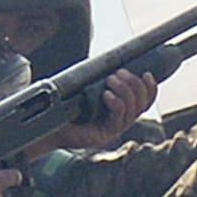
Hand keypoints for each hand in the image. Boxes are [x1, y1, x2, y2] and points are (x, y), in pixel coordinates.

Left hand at [30, 70, 160, 155]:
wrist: (46, 123)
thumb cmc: (63, 104)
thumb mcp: (85, 85)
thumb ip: (99, 76)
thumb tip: (110, 61)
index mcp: (119, 109)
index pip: (144, 101)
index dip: (150, 88)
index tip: (147, 73)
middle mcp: (119, 121)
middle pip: (141, 104)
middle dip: (134, 85)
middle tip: (117, 74)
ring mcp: (113, 130)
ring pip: (132, 110)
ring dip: (125, 91)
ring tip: (110, 81)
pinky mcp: (104, 135)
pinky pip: (118, 119)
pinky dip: (116, 104)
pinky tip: (106, 95)